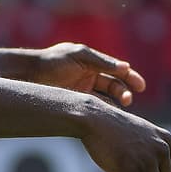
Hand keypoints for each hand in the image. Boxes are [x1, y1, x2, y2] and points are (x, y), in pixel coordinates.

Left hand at [28, 43, 146, 106]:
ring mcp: (83, 91)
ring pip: (106, 99)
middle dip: (125, 92)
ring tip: (122, 107)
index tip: (140, 85)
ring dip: (116, 104)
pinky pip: (94, 108)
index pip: (117, 71)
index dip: (130, 78)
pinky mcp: (76, 102)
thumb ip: (101, 62)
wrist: (29, 74)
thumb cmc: (53, 61)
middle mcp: (91, 77)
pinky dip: (104, 111)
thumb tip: (125, 67)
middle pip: (114, 87)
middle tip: (129, 99)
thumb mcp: (79, 56)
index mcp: (93, 63)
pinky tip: (110, 116)